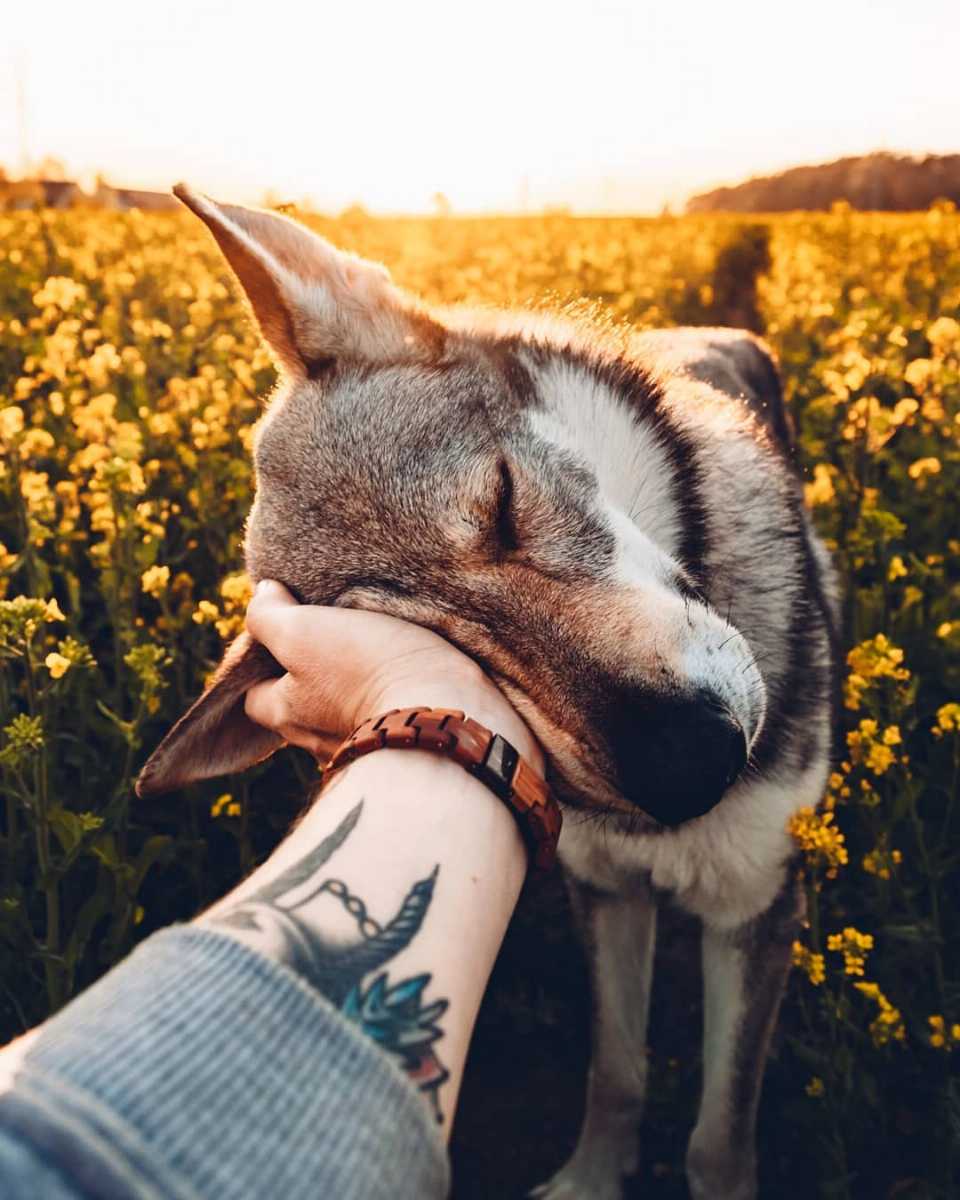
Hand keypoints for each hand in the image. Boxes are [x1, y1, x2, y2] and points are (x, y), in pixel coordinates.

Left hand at [243, 580, 543, 768]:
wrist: (449, 713)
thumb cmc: (369, 670)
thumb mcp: (305, 632)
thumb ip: (270, 616)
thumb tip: (263, 594)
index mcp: (288, 715)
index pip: (254, 697)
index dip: (264, 666)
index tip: (288, 633)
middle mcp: (319, 743)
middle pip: (301, 708)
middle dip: (311, 679)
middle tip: (335, 640)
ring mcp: (366, 749)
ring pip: (345, 716)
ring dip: (354, 689)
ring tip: (377, 652)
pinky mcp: (408, 746)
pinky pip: (388, 721)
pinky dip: (390, 701)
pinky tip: (408, 676)